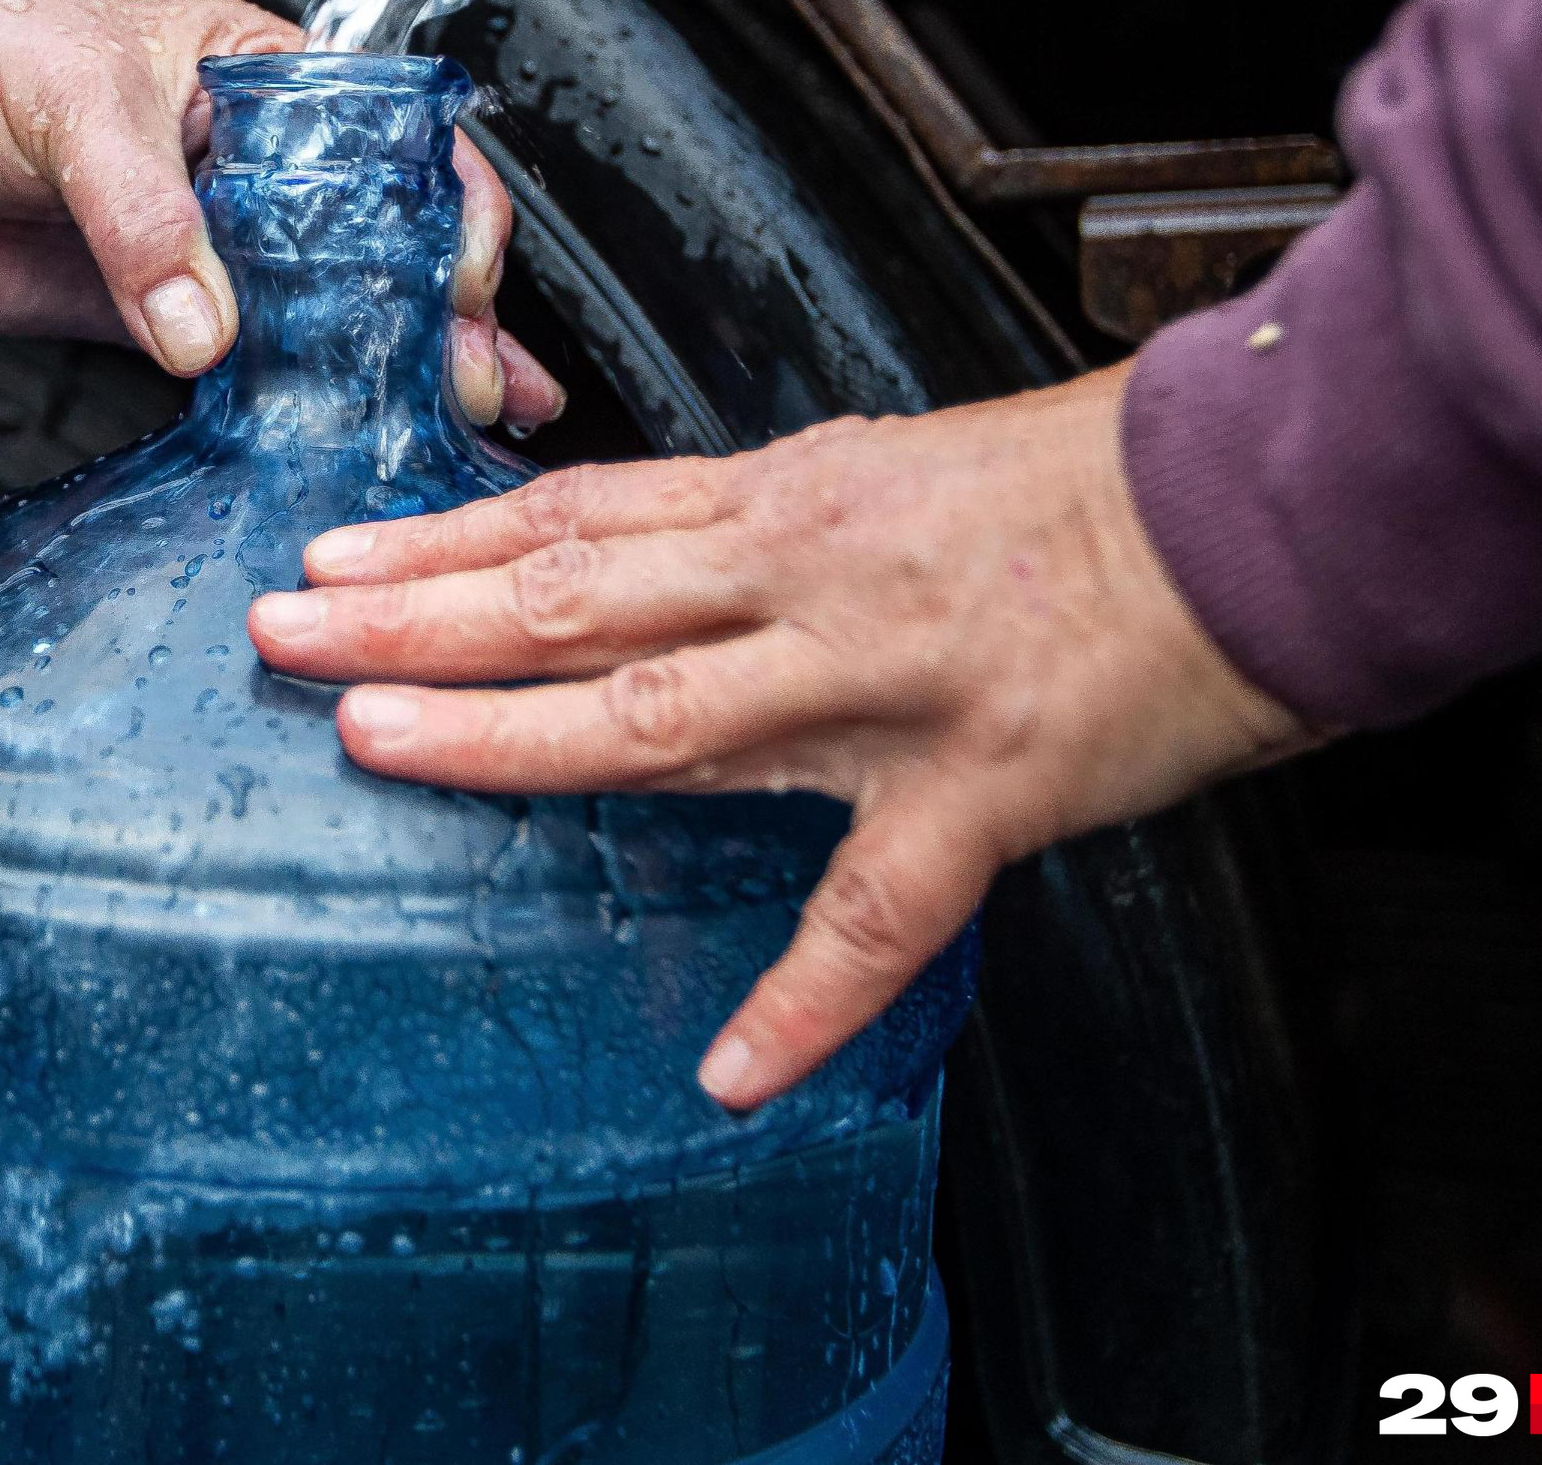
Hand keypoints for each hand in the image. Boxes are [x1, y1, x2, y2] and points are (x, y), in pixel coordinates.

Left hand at [0, 0, 563, 427]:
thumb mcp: (67, 107)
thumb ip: (141, 215)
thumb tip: (204, 328)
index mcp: (263, 74)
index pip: (394, 135)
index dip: (445, 202)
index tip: (462, 271)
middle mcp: (262, 165)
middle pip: (390, 238)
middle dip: (450, 308)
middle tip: (470, 378)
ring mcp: (224, 252)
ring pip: (345, 313)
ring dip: (409, 369)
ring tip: (464, 424)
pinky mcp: (175, 326)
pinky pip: (267, 370)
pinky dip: (323, 406)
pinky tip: (374, 440)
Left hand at [245, 363, 1309, 1113]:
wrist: (1261, 496)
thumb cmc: (1084, 487)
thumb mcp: (891, 472)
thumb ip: (763, 525)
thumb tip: (642, 546)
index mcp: (789, 502)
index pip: (576, 518)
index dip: (439, 539)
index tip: (328, 554)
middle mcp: (808, 579)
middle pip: (575, 598)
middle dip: (414, 614)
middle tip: (280, 632)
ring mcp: (885, 686)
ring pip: (666, 714)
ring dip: (512, 736)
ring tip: (381, 746)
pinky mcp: (984, 787)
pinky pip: (881, 913)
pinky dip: (805, 1000)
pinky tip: (730, 1069)